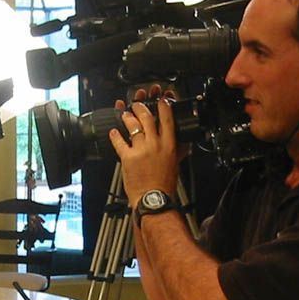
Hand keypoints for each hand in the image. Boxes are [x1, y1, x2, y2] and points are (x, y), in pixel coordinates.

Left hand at [109, 84, 178, 202]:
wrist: (154, 199)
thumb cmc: (164, 185)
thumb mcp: (176, 164)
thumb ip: (179, 151)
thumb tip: (185, 144)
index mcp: (169, 145)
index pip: (167, 119)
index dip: (163, 105)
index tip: (160, 99)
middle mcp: (155, 145)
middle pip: (147, 118)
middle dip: (141, 107)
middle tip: (137, 104)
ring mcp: (141, 150)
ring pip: (133, 126)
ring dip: (127, 117)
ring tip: (124, 115)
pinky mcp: (128, 157)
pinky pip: (119, 142)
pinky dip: (115, 135)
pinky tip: (113, 132)